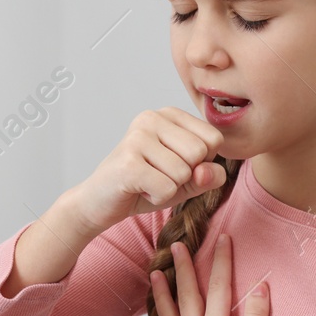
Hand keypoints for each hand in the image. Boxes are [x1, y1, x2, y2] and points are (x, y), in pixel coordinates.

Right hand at [64, 107, 227, 237]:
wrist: (101, 202)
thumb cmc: (146, 185)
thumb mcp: (188, 180)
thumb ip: (209, 175)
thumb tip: (205, 172)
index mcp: (169, 114)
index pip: (214, 138)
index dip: (201, 162)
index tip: (173, 163)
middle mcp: (152, 117)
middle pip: (200, 153)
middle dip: (185, 175)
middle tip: (157, 174)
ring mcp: (138, 137)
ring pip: (184, 172)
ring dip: (169, 188)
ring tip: (147, 181)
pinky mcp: (128, 162)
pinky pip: (167, 188)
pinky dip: (158, 197)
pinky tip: (139, 189)